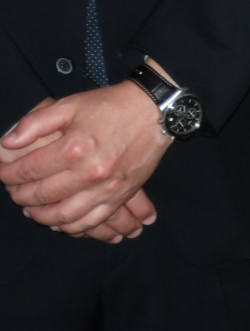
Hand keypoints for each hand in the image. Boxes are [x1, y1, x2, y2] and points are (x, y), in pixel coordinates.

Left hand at [0, 87, 170, 234]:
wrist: (155, 110)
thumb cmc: (111, 106)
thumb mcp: (70, 104)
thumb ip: (35, 122)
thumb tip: (8, 142)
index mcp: (74, 148)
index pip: (28, 170)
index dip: (8, 173)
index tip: (3, 173)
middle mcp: (89, 172)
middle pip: (42, 195)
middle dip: (20, 195)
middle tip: (13, 191)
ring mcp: (106, 187)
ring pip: (63, 215)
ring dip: (41, 216)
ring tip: (31, 209)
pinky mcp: (121, 195)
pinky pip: (91, 221)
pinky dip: (71, 226)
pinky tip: (59, 220)